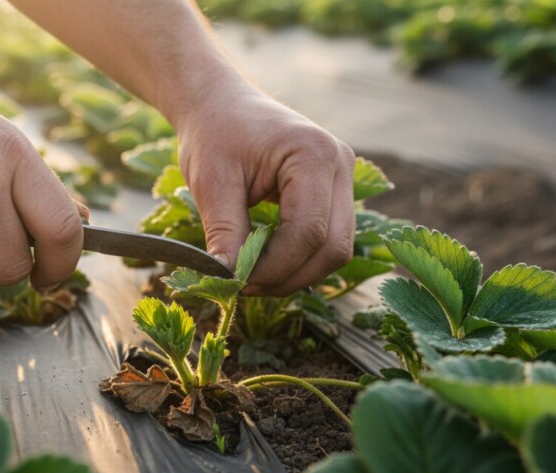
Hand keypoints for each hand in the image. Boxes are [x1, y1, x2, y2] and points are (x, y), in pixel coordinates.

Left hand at [176, 85, 355, 295]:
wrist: (220, 104)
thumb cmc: (214, 133)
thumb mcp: (211, 182)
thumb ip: (224, 231)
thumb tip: (227, 279)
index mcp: (313, 153)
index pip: (308, 232)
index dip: (275, 267)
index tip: (237, 281)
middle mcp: (340, 163)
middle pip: (334, 247)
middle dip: (290, 276)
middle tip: (245, 286)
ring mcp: (344, 177)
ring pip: (337, 249)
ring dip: (297, 272)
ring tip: (253, 276)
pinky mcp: (336, 190)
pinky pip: (329, 238)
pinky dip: (300, 258)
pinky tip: (266, 262)